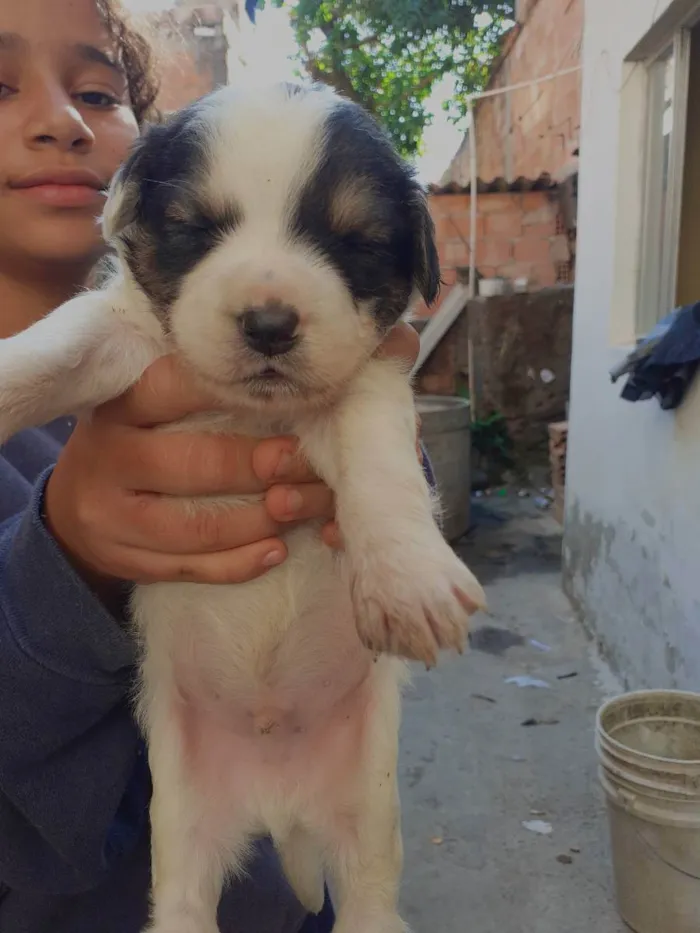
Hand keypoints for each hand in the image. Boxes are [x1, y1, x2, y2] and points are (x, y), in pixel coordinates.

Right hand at [44, 321, 420, 586]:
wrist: (80, 503)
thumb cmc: (144, 438)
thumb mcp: (157, 401)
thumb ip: (214, 380)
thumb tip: (358, 347)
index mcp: (122, 405)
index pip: (178, 386)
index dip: (239, 390)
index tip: (296, 392)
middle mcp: (108, 457)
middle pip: (195, 465)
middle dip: (264, 465)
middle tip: (311, 461)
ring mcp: (110, 516)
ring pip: (195, 527)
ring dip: (261, 519)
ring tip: (304, 506)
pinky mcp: (124, 560)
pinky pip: (189, 569)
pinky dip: (239, 562)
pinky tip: (277, 549)